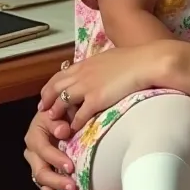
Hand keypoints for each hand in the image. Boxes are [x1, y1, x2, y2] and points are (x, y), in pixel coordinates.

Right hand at [23, 110, 76, 189]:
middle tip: (73, 188)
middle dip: (57, 182)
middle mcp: (33, 154)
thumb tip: (63, 131)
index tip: (71, 167)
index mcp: (35, 136)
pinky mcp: (47, 177)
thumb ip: (59, 119)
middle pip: (40, 173)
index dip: (55, 158)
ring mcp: (39, 167)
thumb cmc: (63, 111)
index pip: (43, 150)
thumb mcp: (60, 108)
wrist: (62, 113)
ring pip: (43, 188)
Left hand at [37, 42, 176, 131]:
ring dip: (57, 113)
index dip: (51, 86)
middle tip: (43, 111)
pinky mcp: (96, 100)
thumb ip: (102, 66)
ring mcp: (87, 87)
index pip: (61, 74)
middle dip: (47, 100)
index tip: (47, 95)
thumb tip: (103, 70)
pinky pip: (79, 116)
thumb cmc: (135, 59)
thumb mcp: (112, 58)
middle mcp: (82, 74)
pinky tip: (73, 130)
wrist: (146, 62)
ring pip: (62, 102)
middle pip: (55, 87)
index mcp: (86, 63)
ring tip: (53, 123)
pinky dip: (74, 124)